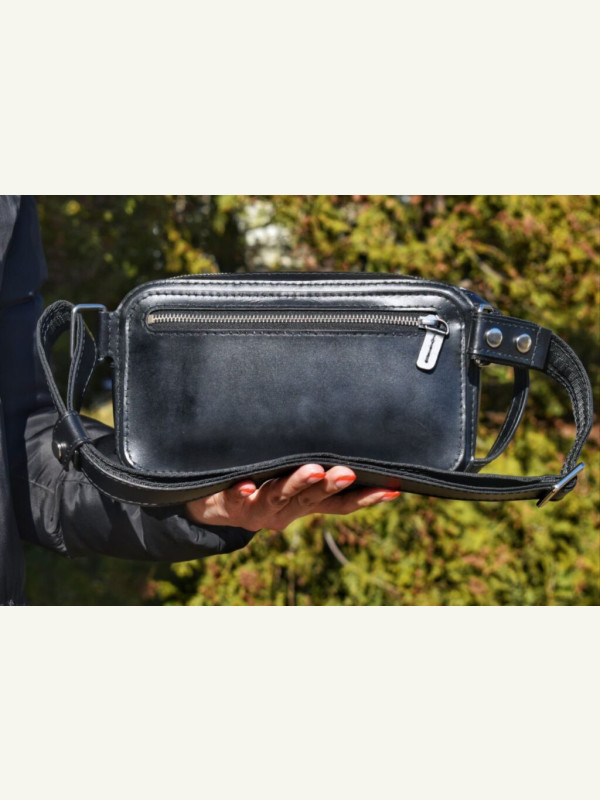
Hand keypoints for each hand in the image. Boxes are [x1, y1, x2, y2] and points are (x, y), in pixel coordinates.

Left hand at [185, 464, 399, 531]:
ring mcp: (258, 508)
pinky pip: (235, 497)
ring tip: (312, 470)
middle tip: (348, 472)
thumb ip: (313, 462)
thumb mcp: (286, 475)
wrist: (208, 506)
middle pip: (313, 499)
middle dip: (332, 485)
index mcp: (302, 504)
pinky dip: (243, 492)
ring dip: (297, 484)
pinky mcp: (229, 503)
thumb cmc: (256, 482)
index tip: (393, 488)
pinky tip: (246, 486)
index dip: (366, 499)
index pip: (339, 504)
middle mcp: (285, 510)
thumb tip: (348, 429)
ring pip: (280, 495)